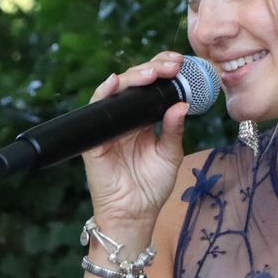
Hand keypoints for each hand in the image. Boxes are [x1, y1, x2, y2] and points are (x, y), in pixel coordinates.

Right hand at [80, 51, 192, 242]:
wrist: (133, 214)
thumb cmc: (151, 187)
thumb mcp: (170, 154)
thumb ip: (174, 129)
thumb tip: (182, 104)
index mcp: (144, 120)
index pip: (152, 87)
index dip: (164, 72)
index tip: (181, 64)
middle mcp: (126, 118)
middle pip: (135, 83)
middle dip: (153, 68)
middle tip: (172, 65)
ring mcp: (109, 125)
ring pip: (117, 90)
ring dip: (133, 76)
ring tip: (152, 72)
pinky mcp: (95, 136)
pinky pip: (96, 109)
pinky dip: (105, 93)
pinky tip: (116, 82)